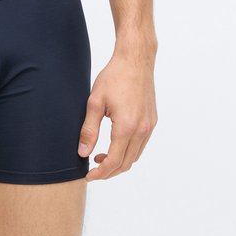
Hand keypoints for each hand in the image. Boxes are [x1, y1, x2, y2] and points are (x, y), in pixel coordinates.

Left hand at [77, 48, 157, 180]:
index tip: (88, 175)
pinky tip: (115, 144)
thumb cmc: (114, 77)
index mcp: (127, 127)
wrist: (135, 60)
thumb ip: (89, 130)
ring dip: (119, 162)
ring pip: (135, 156)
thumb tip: (83, 153)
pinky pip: (141, 145)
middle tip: (93, 170)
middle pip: (126, 163)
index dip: (100, 173)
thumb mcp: (95, 102)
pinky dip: (128, 151)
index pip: (113, 161)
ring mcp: (149, 126)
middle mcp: (141, 130)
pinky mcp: (152, 121)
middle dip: (109, 171)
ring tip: (101, 156)